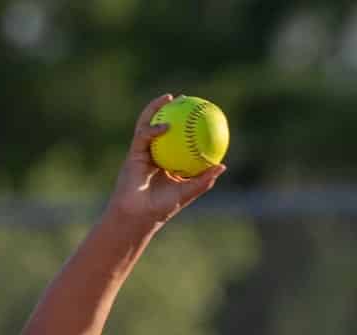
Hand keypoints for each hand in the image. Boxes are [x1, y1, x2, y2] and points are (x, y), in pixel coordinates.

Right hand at [107, 94, 224, 225]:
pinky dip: (154, 130)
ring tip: (169, 97)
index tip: (199, 115)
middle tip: (184, 99)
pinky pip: (144, 136)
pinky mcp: (133, 153)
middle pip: (162, 126)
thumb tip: (222, 166)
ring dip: (157, 109)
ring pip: (149, 124)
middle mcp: (156, 154)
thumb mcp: (188, 192)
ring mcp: (143, 152)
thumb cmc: (163, 207)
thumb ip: (204, 179)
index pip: (179, 139)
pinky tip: (166, 126)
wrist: (138, 215)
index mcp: (168, 161)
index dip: (187, 126)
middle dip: (171, 110)